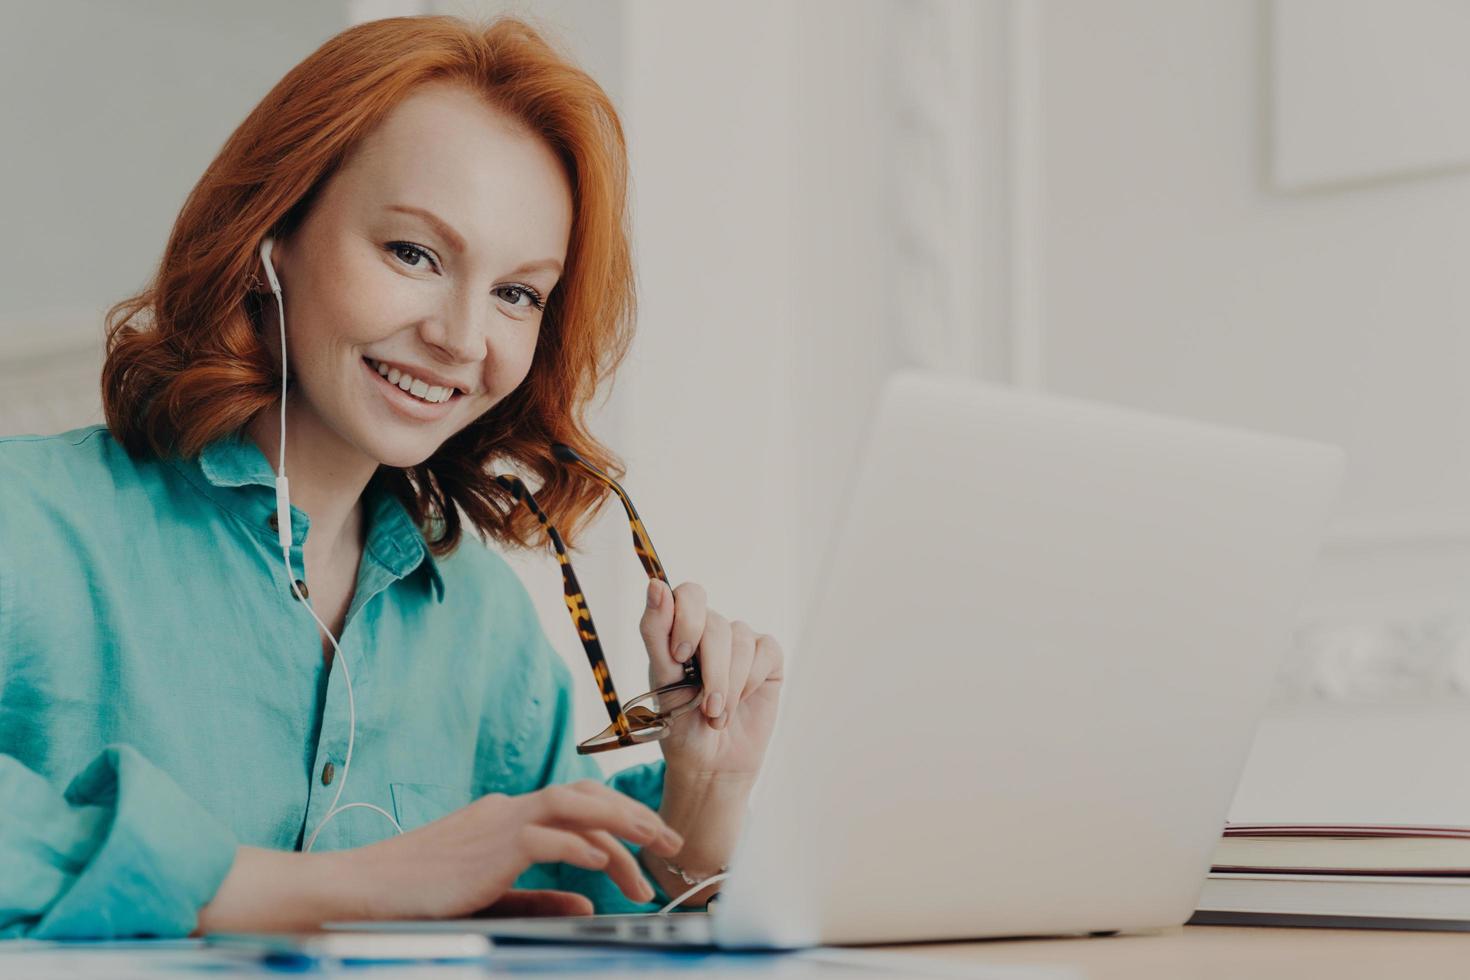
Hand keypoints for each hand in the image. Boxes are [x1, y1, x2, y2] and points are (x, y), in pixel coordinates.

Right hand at [348, 780, 684, 919]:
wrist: (363, 890)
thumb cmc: (421, 895)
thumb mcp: (493, 896)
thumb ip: (541, 896)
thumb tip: (588, 899)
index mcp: (509, 818)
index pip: (578, 810)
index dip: (620, 827)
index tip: (650, 854)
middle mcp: (509, 810)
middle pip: (587, 798)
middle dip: (635, 816)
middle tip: (671, 843)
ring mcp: (499, 823)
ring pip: (575, 804)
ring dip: (620, 822)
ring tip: (654, 843)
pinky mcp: (488, 845)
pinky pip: (545, 835)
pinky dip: (579, 844)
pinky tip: (605, 861)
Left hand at [639, 580, 783, 779]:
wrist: (709, 763)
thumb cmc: (678, 723)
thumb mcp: (661, 680)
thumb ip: (656, 631)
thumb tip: (655, 584)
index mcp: (681, 628)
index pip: (689, 594)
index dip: (687, 619)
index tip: (679, 656)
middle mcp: (712, 630)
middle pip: (716, 624)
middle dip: (710, 670)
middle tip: (704, 705)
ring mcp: (741, 642)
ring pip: (741, 640)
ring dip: (728, 684)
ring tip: (717, 716)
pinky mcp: (769, 659)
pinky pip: (766, 651)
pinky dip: (750, 681)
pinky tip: (741, 702)